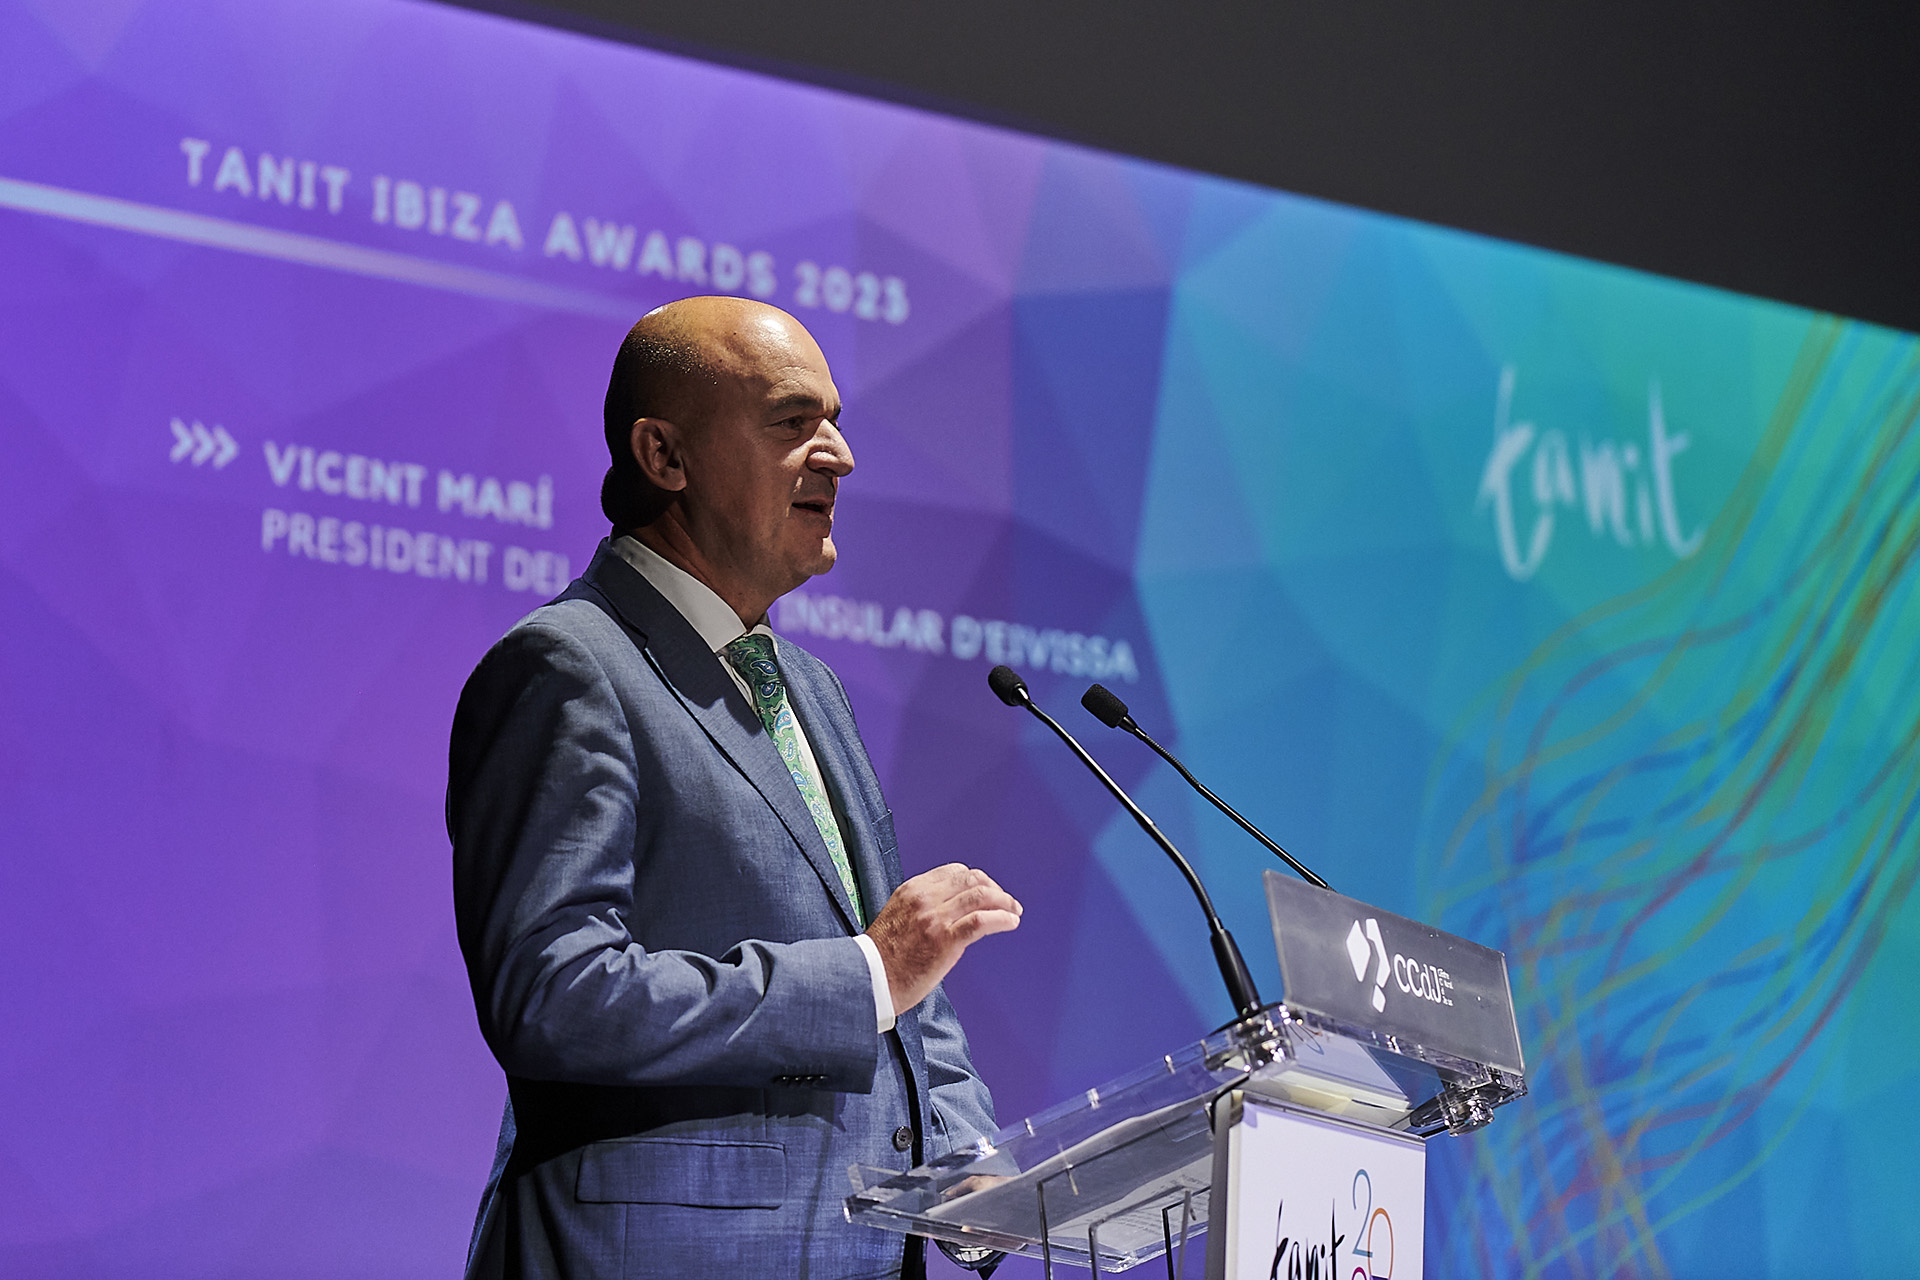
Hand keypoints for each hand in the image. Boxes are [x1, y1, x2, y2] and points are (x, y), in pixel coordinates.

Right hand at [865, 864, 1021, 1015]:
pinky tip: (1011, 923)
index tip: (988, 892)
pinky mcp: (945, 940)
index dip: (978, 880)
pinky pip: (981, 921)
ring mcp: (935, 918)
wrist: (870, 980)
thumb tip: (954, 911)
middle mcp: (924, 898)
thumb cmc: (883, 958)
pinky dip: (1002, 919)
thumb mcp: (898, 917)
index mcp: (912, 890)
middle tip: (1007, 903)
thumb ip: (923, 908)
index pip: (955, 871)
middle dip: (995, 889)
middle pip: (972, 879)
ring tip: (1014, 913)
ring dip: (1004, 902)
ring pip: (980, 895)